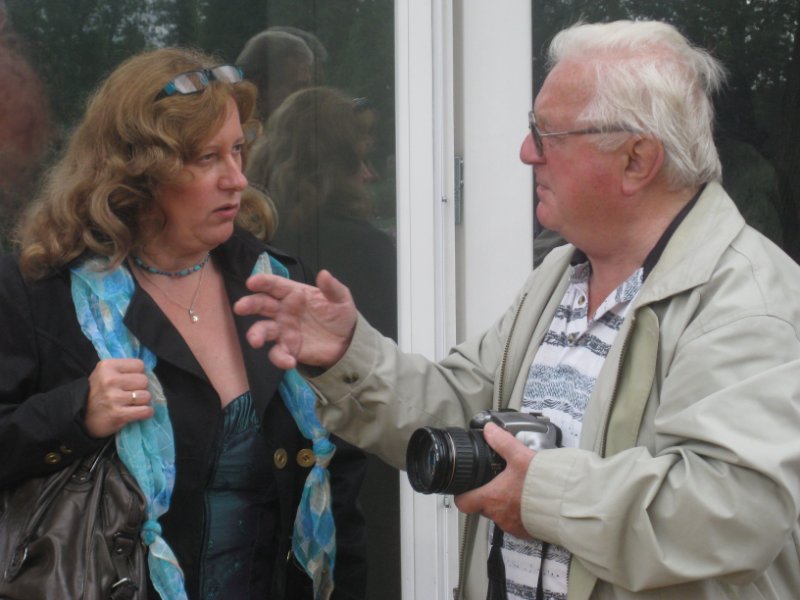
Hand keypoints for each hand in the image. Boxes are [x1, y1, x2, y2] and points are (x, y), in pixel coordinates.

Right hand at [85, 358, 152, 437]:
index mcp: (107, 366)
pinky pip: (146, 410)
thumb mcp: (105, 373)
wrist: (81, 416)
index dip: (138, 374)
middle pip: (144, 381)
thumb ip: (123, 369)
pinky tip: (138, 412)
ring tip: (133, 404)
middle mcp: (109, 380)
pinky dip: (146, 412)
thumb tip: (149, 370)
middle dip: (141, 388)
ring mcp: (114, 398)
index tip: (130, 381)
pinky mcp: (118, 414)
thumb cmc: (98, 392)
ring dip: (143, 402)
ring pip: (146, 396)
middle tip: (132, 394)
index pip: (139, 365)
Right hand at [233, 269, 357, 369]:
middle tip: (240, 307)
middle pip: (261, 305)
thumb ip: (332, 288)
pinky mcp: (288, 348)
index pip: (275, 285)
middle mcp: (284, 310)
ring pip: (263, 330)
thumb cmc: (340, 315)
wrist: (348, 341)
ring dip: (255, 334)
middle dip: (249, 305)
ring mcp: (284, 330)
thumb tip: (324, 274)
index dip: (262, 282)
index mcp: (294, 293)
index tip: (251, 282)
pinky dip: (280, 358)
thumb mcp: (341, 299)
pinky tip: (289, 361)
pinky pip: (278, 353)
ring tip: (255, 341)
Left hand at [454, 423, 535, 537]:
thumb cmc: (542, 485)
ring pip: (501, 515)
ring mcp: (513, 525)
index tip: (466, 488)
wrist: (566, 505)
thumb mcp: (519, 456)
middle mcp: (499, 515)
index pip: (463, 503)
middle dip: (487, 495)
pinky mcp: (527, 531)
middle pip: (482, 507)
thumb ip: (502, 441)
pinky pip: (517, 522)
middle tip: (496, 482)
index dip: (462, 495)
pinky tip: (530, 501)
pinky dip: (521, 513)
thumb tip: (490, 430)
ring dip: (505, 504)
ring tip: (517, 490)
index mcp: (491, 498)